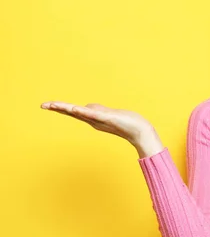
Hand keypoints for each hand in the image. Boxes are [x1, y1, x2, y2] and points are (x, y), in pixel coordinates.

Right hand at [40, 101, 155, 145]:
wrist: (139, 131)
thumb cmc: (126, 123)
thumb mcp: (108, 114)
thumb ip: (97, 111)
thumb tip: (86, 107)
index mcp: (92, 118)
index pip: (73, 112)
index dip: (61, 108)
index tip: (48, 105)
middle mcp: (93, 120)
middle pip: (72, 112)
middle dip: (58, 108)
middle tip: (43, 105)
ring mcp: (99, 119)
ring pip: (80, 113)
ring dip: (66, 108)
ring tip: (53, 105)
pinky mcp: (107, 119)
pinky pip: (93, 115)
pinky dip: (84, 112)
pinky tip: (75, 109)